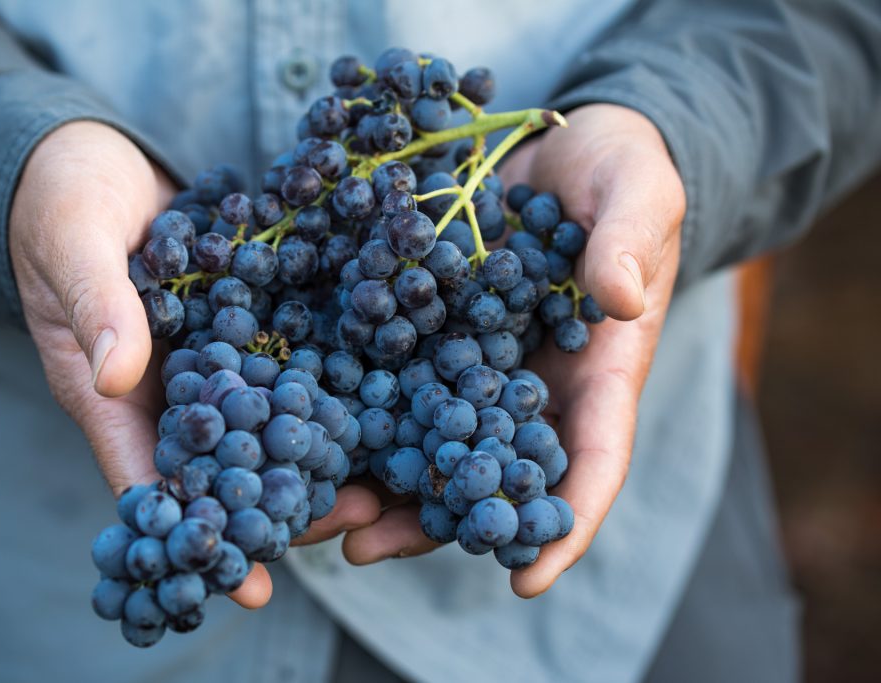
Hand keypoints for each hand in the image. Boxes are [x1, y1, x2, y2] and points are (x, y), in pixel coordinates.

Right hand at [9, 121, 379, 607]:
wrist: (95, 162)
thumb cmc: (59, 203)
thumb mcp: (69, 244)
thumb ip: (95, 304)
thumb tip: (118, 375)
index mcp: (111, 393)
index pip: (153, 481)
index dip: (202, 532)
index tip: (253, 584)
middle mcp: (169, 389)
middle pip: (227, 467)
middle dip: (284, 502)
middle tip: (353, 521)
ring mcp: (213, 357)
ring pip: (267, 422)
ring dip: (318, 451)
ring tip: (382, 479)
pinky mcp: (247, 321)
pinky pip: (287, 358)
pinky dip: (327, 380)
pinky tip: (381, 394)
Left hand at [339, 104, 684, 596]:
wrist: (555, 150)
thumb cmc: (617, 174)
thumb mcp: (638, 192)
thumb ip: (630, 238)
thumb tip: (617, 297)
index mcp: (594, 372)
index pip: (591, 459)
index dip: (564, 523)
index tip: (526, 579)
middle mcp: (527, 385)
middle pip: (486, 472)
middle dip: (428, 520)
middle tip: (364, 549)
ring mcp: (470, 362)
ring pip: (424, 440)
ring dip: (368, 480)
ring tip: (304, 509)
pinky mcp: (422, 329)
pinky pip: (386, 377)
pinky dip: (345, 408)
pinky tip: (291, 426)